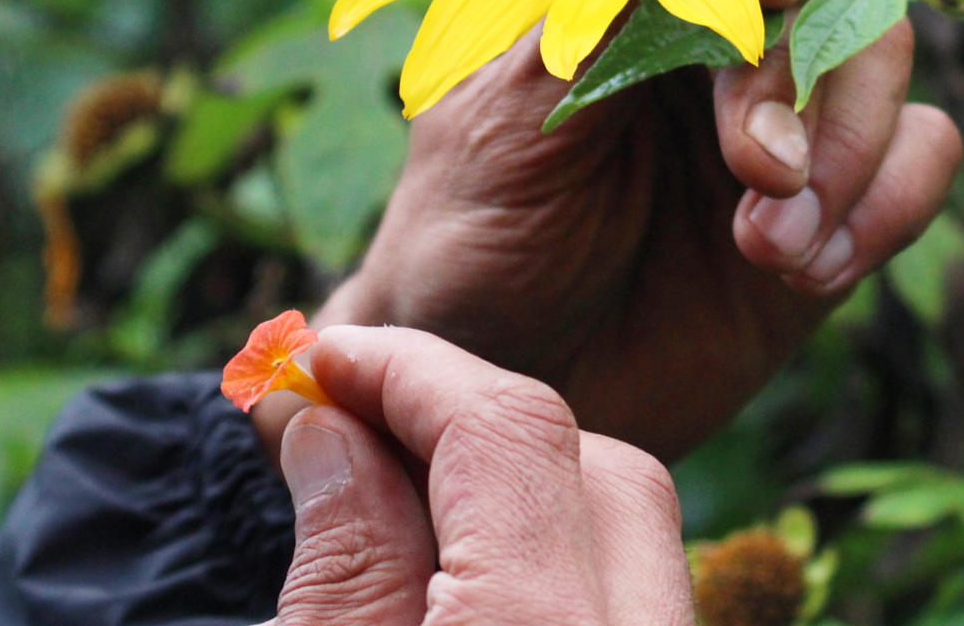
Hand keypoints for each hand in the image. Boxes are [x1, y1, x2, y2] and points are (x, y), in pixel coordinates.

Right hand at [270, 325, 691, 624]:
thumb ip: (343, 563)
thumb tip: (330, 434)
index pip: (509, 430)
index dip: (409, 371)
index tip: (325, 362)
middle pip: (608, 474)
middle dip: (484, 428)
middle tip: (362, 428)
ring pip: (638, 545)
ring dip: (531, 501)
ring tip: (407, 503)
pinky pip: (636, 609)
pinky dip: (566, 573)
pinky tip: (471, 580)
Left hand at [303, 0, 961, 458]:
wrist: (502, 391)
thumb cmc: (470, 245)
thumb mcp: (497, 129)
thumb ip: (587, 32)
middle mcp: (720, 50)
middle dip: (806, 81)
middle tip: (760, 173)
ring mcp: (786, 128)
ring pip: (886, 71)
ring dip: (849, 153)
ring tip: (769, 249)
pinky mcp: (833, 212)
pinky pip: (918, 163)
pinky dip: (888, 206)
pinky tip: (805, 272)